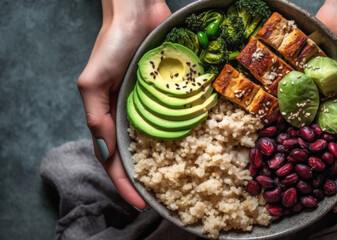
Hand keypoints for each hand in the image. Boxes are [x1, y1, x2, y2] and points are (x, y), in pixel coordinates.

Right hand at [77, 0, 170, 208]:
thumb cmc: (111, 43)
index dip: (125, 184)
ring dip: (168, 162)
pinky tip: (196, 148)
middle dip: (147, 179)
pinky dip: (184, 134)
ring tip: (183, 182)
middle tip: (164, 199)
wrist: (137, 12)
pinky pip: (176, 118)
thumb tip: (105, 151)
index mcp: (108, 116)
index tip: (141, 204)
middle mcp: (130, 114)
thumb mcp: (93, 81)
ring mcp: (151, 105)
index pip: (114, 159)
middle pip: (137, 155)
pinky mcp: (169, 93)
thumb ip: (96, 115)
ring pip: (158, 141)